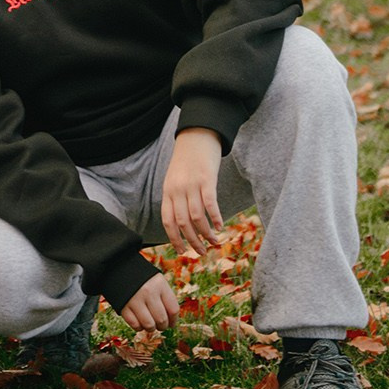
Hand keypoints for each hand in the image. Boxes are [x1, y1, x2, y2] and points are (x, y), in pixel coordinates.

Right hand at [120, 270, 179, 330]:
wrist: (118, 267)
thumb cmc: (142, 278)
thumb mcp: (157, 281)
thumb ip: (165, 298)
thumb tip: (171, 321)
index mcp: (159, 284)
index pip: (173, 309)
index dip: (173, 320)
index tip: (171, 323)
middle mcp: (148, 292)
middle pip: (161, 319)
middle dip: (162, 326)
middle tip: (160, 325)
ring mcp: (135, 299)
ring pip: (149, 325)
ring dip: (151, 328)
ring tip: (150, 324)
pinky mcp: (123, 306)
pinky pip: (135, 325)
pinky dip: (139, 327)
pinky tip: (139, 322)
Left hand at [161, 127, 223, 255]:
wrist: (196, 135)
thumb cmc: (186, 160)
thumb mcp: (174, 178)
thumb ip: (175, 198)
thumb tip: (181, 223)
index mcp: (168, 191)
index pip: (167, 220)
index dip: (174, 238)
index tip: (182, 251)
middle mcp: (177, 189)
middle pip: (183, 222)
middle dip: (192, 241)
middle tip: (201, 252)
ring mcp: (191, 184)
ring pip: (196, 216)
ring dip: (206, 233)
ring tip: (214, 242)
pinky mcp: (206, 179)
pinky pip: (210, 203)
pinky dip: (215, 217)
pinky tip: (221, 226)